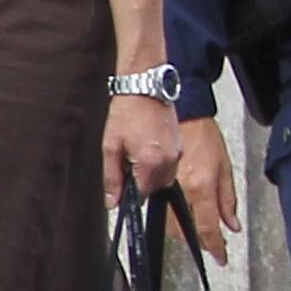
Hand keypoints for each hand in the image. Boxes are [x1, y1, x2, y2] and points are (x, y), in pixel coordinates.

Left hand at [101, 93, 187, 236]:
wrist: (145, 88)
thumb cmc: (127, 112)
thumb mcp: (110, 147)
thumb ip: (112, 178)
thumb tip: (113, 201)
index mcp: (150, 163)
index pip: (141, 196)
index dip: (129, 192)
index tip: (122, 184)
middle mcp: (169, 161)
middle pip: (155, 189)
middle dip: (141, 182)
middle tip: (128, 162)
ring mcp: (177, 153)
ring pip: (164, 178)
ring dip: (151, 173)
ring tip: (139, 152)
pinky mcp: (180, 145)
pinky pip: (171, 165)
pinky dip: (159, 162)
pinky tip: (148, 146)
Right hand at [169, 114, 242, 263]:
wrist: (181, 115)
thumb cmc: (205, 136)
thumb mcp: (226, 167)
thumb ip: (228, 200)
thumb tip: (232, 225)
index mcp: (201, 186)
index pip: (207, 227)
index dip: (214, 247)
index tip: (220, 258)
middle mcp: (180, 190)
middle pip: (185, 230)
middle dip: (197, 240)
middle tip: (210, 242)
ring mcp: (164, 187)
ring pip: (170, 223)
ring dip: (183, 231)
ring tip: (198, 228)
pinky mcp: (153, 183)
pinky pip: (160, 209)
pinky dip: (171, 217)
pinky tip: (180, 214)